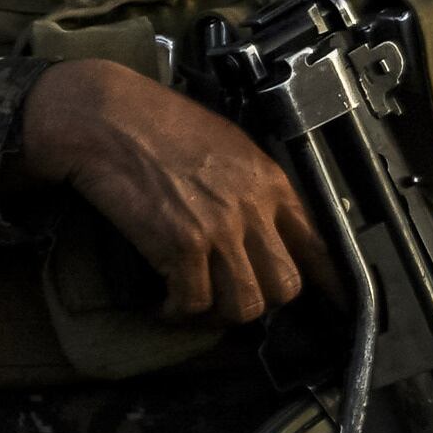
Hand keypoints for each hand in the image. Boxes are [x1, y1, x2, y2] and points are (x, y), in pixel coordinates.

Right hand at [14, 58, 332, 325]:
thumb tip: (260, 220)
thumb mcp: (226, 144)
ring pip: (244, 303)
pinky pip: (193, 301)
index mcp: (270, 182)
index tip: (328, 300)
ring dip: (220, 315)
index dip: (326, 282)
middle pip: (285, 285)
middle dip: (261, 302)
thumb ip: (253, 185)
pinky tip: (165, 305)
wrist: (105, 118)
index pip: (319, 245)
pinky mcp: (178, 245)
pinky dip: (178, 311)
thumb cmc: (154, 121)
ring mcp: (218, 229)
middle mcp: (253, 209)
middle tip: (234, 299)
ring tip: (197, 306)